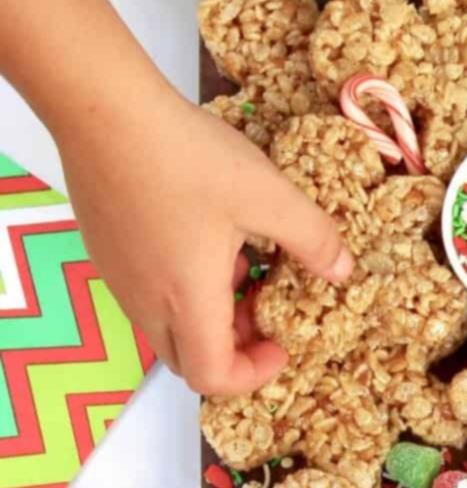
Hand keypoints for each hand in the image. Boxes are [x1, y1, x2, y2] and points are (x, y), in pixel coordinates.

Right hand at [58, 82, 352, 394]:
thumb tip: (341, 270)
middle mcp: (146, 301)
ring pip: (168, 326)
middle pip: (189, 359)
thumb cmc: (184, 155)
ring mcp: (120, 279)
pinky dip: (181, 288)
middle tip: (263, 309)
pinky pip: (147, 294)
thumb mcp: (268, 194)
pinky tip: (202, 234)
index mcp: (187, 300)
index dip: (253, 375)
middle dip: (233, 349)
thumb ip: (311, 237)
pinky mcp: (107, 253)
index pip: (213, 378)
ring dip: (209, 315)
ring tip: (239, 264)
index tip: (280, 343)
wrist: (102, 109)